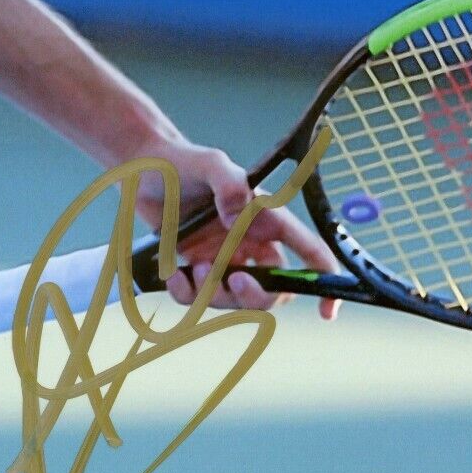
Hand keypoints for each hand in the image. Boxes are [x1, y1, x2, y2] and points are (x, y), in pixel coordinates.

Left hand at [129, 137, 341, 318]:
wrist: (144, 169)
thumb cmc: (183, 161)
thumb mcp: (210, 163)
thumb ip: (230, 184)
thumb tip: (239, 220)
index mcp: (266, 220)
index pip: (308, 253)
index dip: (324, 282)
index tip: (327, 311)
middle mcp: (249, 243)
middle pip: (273, 290)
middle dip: (258, 295)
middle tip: (236, 281)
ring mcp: (222, 259)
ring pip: (233, 300)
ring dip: (216, 293)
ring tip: (196, 268)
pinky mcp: (195, 269)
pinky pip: (197, 298)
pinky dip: (187, 294)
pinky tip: (174, 273)